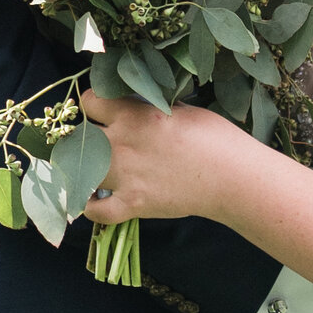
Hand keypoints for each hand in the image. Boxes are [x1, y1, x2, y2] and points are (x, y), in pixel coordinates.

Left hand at [78, 89, 240, 226]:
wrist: (233, 178)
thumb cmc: (215, 137)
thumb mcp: (179, 109)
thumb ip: (148, 109)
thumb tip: (131, 106)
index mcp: (134, 115)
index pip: (90, 102)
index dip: (93, 104)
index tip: (99, 110)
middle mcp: (121, 144)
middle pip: (79, 137)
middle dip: (83, 137)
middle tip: (95, 139)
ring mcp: (124, 177)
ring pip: (81, 172)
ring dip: (83, 169)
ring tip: (90, 168)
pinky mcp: (132, 204)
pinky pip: (95, 210)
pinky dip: (90, 207)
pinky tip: (92, 199)